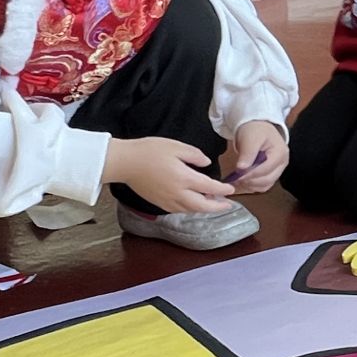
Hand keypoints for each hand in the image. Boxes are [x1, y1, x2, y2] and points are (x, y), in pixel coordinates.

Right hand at [103, 136, 234, 215]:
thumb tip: (206, 164)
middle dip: (218, 207)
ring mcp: (167, 201)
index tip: (231, 189)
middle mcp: (177, 193)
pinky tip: (193, 203)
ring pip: (191, 210)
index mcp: (184, 178)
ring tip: (213, 203)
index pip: (209, 187)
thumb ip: (194, 155)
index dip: (223, 190)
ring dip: (204, 209)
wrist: (125, 163)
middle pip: (202, 206)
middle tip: (228, 205)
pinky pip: (179, 210)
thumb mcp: (175, 146)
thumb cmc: (148, 151)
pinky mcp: (159, 203)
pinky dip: (190, 209)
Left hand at [224, 120, 288, 193]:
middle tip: (235, 179)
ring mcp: (278, 170)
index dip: (251, 174)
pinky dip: (252, 185)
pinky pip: (263, 186)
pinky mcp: (272, 174)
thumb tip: (241, 168)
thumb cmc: (255, 130)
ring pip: (265, 186)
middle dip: (250, 181)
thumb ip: (247, 153)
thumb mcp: (250, 138)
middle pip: (267, 180)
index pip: (266, 169)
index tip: (237, 175)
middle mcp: (282, 163)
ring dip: (251, 185)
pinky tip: (243, 180)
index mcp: (280, 153)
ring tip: (238, 179)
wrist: (257, 127)